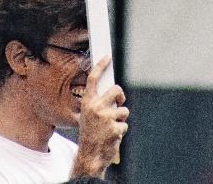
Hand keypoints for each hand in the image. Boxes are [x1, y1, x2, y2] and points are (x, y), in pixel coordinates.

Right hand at [70, 56, 129, 177]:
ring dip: (121, 119)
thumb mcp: (87, 115)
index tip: (107, 58)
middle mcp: (95, 107)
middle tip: (119, 103)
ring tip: (111, 127)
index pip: (93, 79)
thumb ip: (98, 103)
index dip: (100, 66)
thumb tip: (113, 92)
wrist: (90, 155)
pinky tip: (112, 136)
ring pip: (124, 110)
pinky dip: (121, 130)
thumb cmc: (90, 134)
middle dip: (121, 96)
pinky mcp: (115, 128)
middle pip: (116, 90)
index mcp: (87, 103)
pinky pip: (124, 124)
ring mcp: (106, 117)